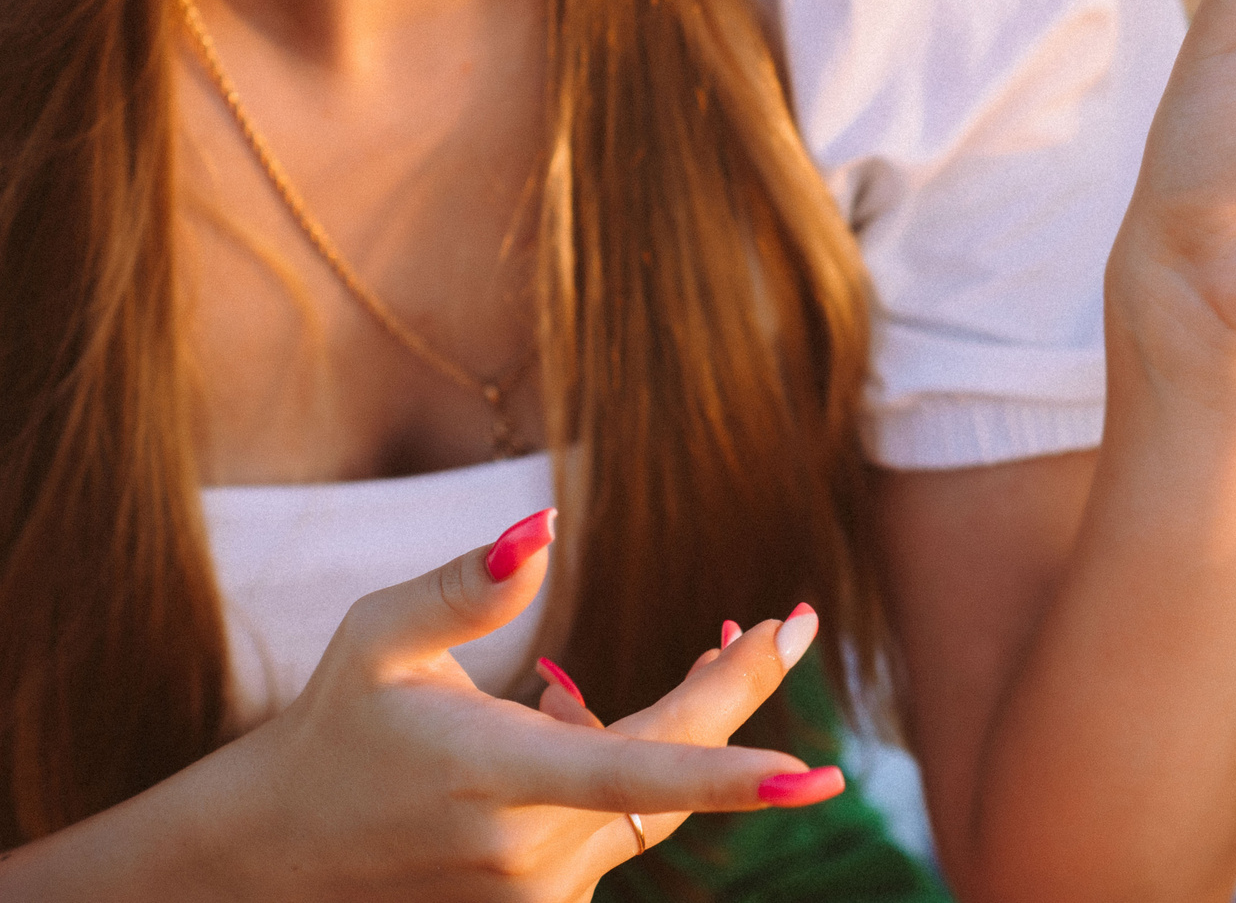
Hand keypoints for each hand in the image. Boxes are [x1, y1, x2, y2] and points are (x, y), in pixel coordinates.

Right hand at [220, 510, 841, 902]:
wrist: (274, 856)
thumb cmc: (335, 727)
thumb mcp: (379, 639)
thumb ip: (464, 587)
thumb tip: (544, 525)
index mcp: (493, 774)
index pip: (634, 775)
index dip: (727, 776)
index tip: (806, 774)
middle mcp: (524, 848)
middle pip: (672, 772)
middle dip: (736, 694)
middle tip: (789, 625)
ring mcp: (534, 891)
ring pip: (653, 801)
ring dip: (686, 729)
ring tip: (710, 646)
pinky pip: (620, 828)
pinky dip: (638, 770)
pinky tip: (590, 716)